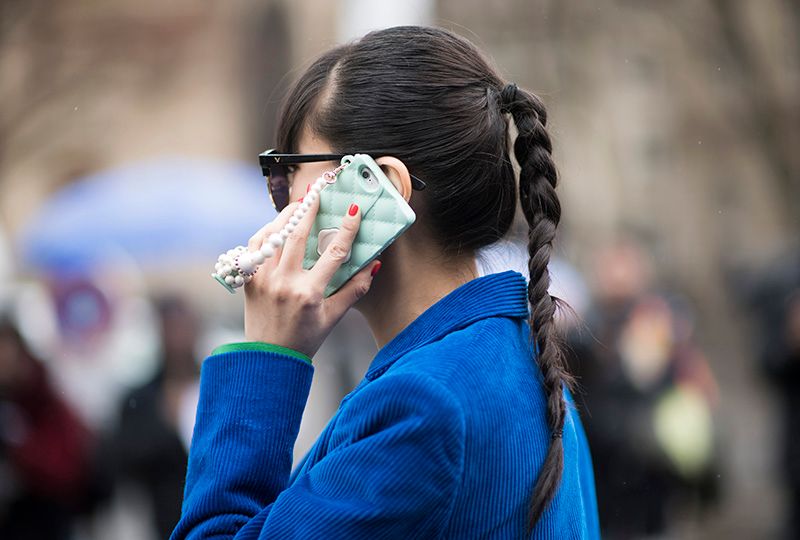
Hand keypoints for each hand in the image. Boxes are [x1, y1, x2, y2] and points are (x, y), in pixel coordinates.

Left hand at [242, 195, 379, 358]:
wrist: (268, 358)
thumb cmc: (304, 339)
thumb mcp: (334, 318)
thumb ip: (355, 290)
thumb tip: (373, 264)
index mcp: (309, 294)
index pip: (334, 253)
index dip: (347, 228)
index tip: (354, 209)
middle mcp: (285, 283)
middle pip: (298, 235)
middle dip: (310, 209)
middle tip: (319, 190)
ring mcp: (263, 280)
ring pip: (274, 236)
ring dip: (288, 216)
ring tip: (300, 204)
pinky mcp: (249, 279)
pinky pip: (256, 246)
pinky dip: (267, 232)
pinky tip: (279, 226)